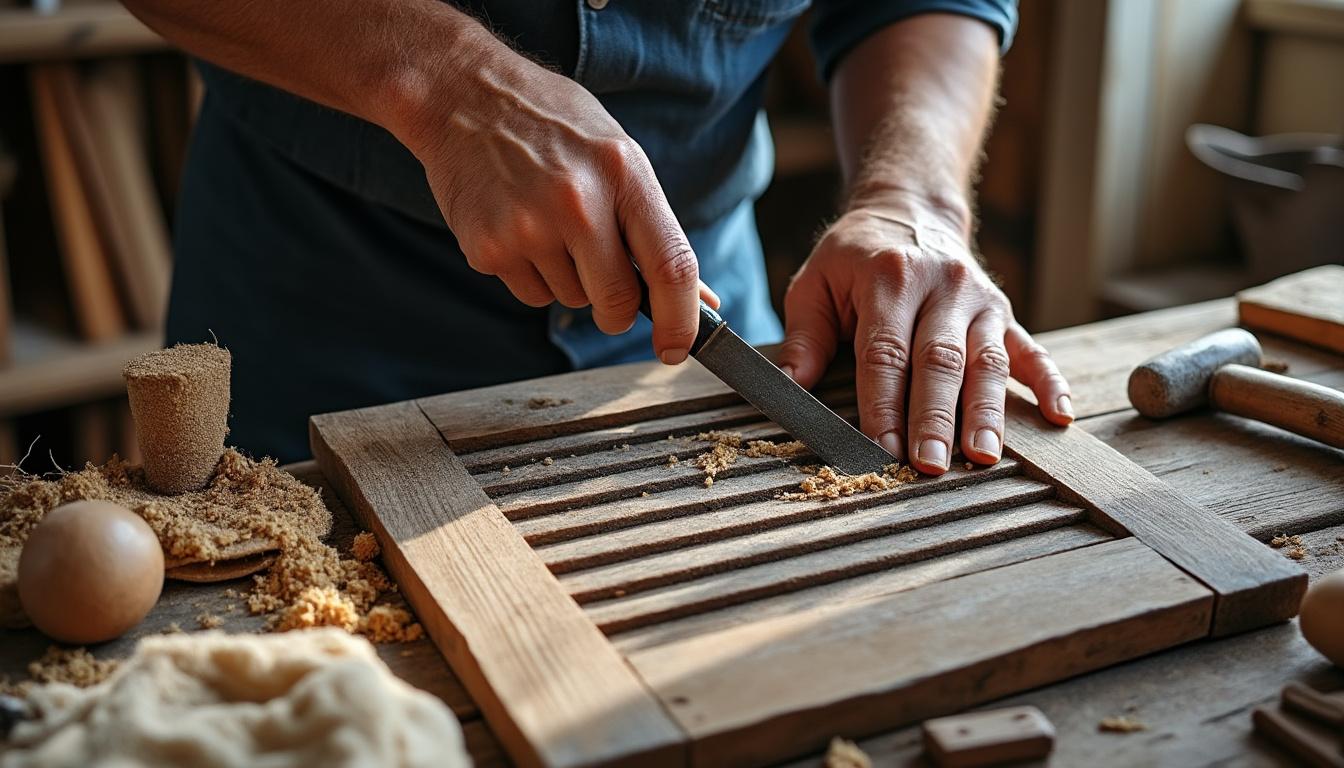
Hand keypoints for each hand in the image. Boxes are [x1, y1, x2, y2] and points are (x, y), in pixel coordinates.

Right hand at [397, 41, 714, 363]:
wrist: (463, 96)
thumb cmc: (553, 126)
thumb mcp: (619, 157)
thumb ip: (656, 227)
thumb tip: (701, 297)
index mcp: (623, 174)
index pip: (670, 265)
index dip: (682, 320)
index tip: (677, 348)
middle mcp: (578, 201)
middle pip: (618, 300)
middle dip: (618, 310)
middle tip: (607, 287)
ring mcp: (528, 226)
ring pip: (571, 300)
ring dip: (569, 280)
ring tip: (547, 222)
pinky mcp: (488, 247)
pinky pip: (530, 294)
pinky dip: (532, 275)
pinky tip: (519, 226)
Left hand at [777, 198, 1072, 474]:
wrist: (909, 208)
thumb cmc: (854, 257)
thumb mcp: (815, 281)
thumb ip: (805, 335)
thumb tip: (791, 387)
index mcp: (889, 279)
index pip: (886, 352)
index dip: (883, 403)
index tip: (881, 447)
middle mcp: (941, 286)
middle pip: (940, 361)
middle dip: (935, 416)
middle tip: (930, 464)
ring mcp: (980, 300)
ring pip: (987, 361)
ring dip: (986, 412)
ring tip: (983, 456)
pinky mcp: (1005, 311)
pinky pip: (1032, 349)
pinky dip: (1049, 383)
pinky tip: (1059, 417)